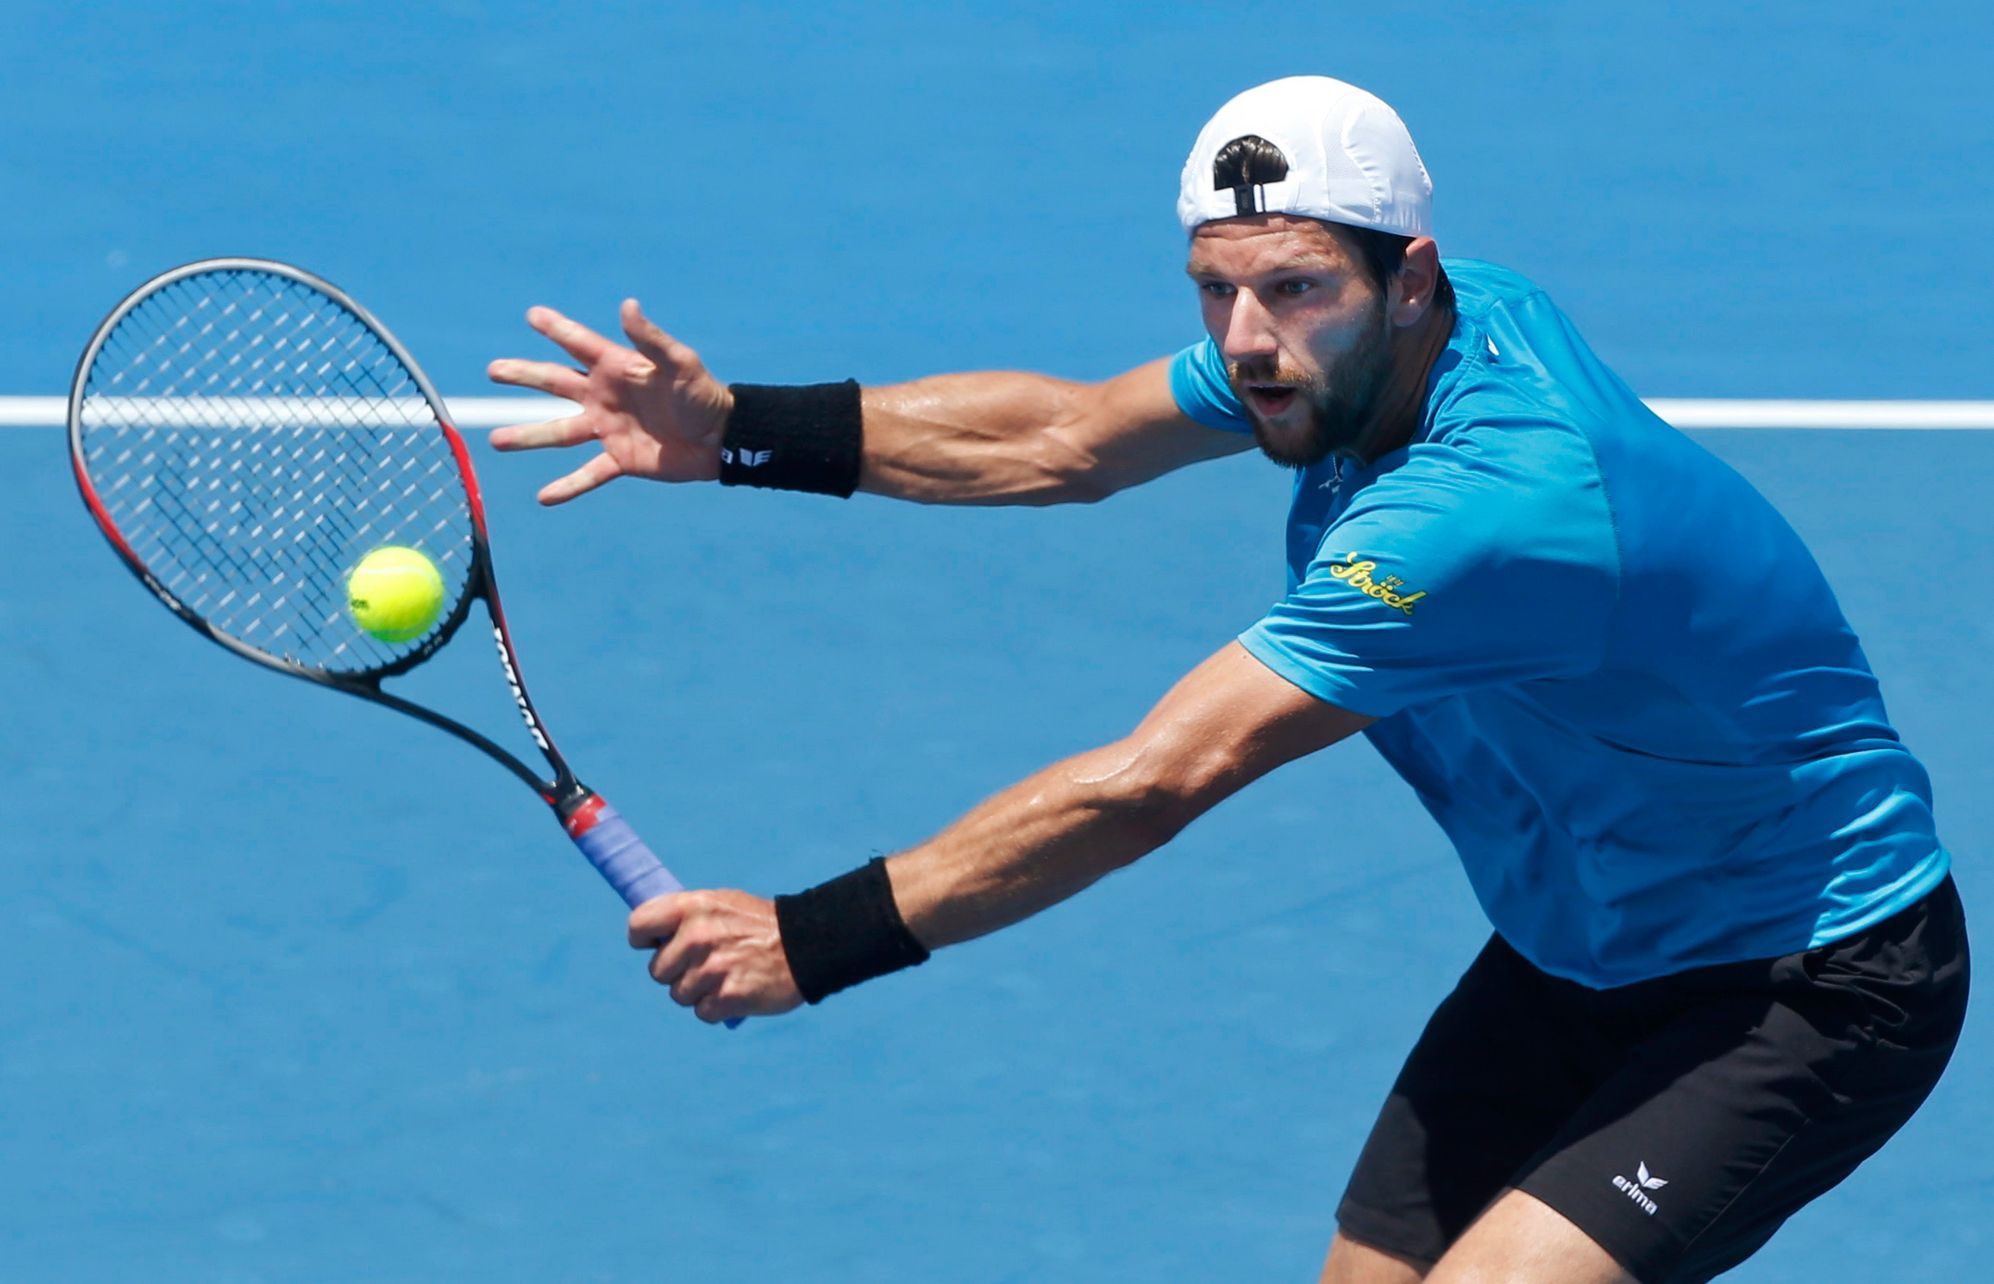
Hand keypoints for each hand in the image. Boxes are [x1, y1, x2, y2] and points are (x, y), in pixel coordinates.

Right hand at [486, 299, 733, 504]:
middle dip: (524, 377)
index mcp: (617, 368)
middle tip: (494, 370)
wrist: (721, 439)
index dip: (556, 329)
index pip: (579, 344)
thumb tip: (628, 305)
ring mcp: (608, 429)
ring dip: (528, 437)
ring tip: (497, 440)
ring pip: (559, 432)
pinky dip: (568, 486)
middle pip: (554, 384)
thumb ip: (650, 339)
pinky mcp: (620, 460)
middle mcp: (605, 396)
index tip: (532, 315)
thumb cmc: (703, 395)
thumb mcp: (679, 363)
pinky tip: (544, 498)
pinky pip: (588, 474)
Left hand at [628, 890, 803, 1023]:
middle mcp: (698, 936)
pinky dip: (716, 1007)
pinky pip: (702, 1012)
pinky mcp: (727, 997)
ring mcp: (712, 968)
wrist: (810, 944)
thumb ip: (686, 916)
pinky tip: (737, 991)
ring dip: (698, 992)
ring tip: (727, 975)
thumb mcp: (722, 903)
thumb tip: (650, 936)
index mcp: (693, 906)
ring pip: (679, 995)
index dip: (644, 939)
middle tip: (707, 963)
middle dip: (677, 972)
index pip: (639, 925)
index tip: (656, 944)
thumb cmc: (760, 924)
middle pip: (657, 970)